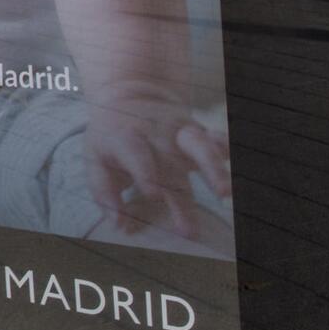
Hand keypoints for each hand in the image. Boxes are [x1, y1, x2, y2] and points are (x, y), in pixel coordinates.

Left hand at [84, 83, 230, 238]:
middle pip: (170, 163)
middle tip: (189, 230)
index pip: (135, 153)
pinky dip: (226, 146)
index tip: (153, 194)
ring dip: (213, 168)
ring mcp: (179, 131)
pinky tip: (233, 159)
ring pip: (199, 146)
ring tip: (225, 193)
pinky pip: (216, 137)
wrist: (130, 99)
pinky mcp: (198, 131)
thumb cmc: (111, 139)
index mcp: (125, 137)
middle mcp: (154, 133)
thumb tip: (120, 225)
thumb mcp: (95, 159)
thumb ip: (104, 192)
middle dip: (181, 197)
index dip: (144, 171)